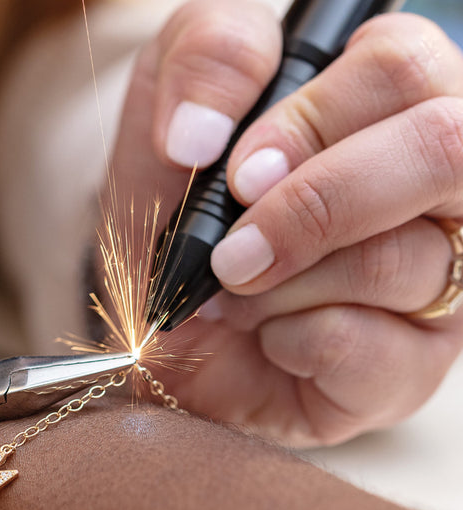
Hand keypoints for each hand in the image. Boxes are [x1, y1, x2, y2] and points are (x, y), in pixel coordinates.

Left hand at [109, 0, 462, 444]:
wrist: (160, 319)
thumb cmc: (174, 217)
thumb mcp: (168, 112)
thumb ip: (205, 61)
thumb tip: (207, 126)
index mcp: (378, 111)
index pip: (401, 68)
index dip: (314, 121)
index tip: (239, 175)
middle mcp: (425, 192)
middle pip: (442, 151)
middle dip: (314, 205)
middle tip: (234, 251)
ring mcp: (433, 280)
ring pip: (400, 262)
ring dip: (283, 286)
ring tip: (234, 297)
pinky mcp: (411, 364)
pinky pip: (374, 350)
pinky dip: (293, 343)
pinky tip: (268, 340)